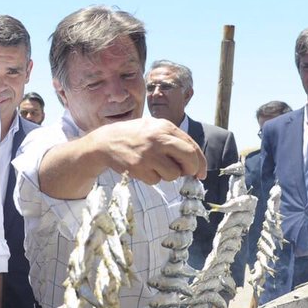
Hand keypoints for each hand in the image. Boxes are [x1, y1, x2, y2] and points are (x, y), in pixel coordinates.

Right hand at [92, 117, 206, 183]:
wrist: (106, 142)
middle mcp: (158, 138)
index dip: (200, 162)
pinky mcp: (138, 167)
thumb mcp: (154, 128)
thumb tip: (195, 162)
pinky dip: (152, 178)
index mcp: (165, 126)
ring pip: (173, 174)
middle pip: (189, 159)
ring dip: (168, 175)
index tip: (201, 173)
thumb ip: (174, 140)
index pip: (192, 146)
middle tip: (187, 173)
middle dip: (191, 169)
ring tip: (155, 166)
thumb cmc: (135, 136)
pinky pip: (156, 181)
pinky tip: (143, 168)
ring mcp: (148, 153)